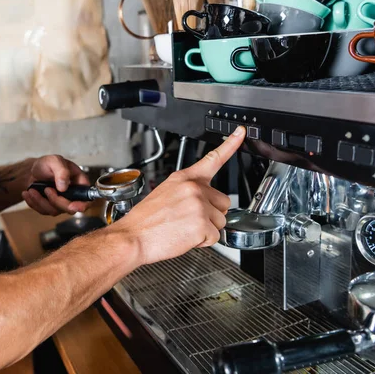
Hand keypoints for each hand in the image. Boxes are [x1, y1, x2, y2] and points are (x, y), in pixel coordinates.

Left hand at [22, 155, 90, 215]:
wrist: (35, 170)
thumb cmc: (48, 164)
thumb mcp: (55, 161)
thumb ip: (61, 171)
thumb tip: (64, 187)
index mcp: (79, 183)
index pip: (87, 199)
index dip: (82, 205)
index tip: (71, 206)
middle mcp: (73, 195)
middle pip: (70, 208)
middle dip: (56, 201)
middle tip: (47, 189)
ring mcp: (62, 202)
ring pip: (54, 211)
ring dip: (41, 201)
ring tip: (32, 190)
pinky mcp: (50, 207)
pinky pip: (43, 211)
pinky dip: (34, 203)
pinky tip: (28, 193)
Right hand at [112, 127, 245, 264]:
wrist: (133, 237)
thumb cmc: (145, 221)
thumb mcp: (164, 193)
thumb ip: (186, 190)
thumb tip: (202, 199)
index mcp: (184, 178)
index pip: (213, 158)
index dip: (230, 144)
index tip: (240, 133)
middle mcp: (194, 188)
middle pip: (223, 202)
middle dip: (211, 214)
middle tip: (188, 219)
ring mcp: (199, 205)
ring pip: (221, 221)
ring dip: (206, 229)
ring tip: (183, 228)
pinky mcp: (202, 224)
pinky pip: (215, 237)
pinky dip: (203, 241)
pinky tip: (185, 237)